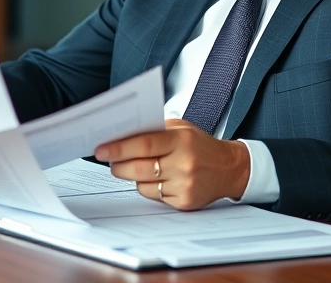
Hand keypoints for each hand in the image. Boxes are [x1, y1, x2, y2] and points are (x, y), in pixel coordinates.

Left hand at [94, 119, 249, 210]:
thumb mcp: (181, 128)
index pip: (142, 144)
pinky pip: (154, 197)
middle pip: (138, 168)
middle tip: (110, 160)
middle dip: (118, 165)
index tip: (101, 150)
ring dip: (133, 177)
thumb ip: (153, 129)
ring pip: (143, 185)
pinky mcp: (185, 202)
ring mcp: (184, 185)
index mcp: (181, 140)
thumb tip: (120, 134)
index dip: (118, 148)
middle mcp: (184, 163)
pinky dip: (149, 188)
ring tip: (137, 167)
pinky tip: (157, 178)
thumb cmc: (200, 145)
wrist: (229, 168)